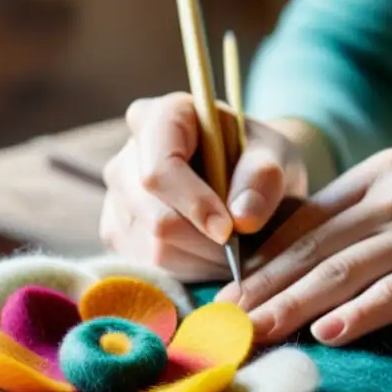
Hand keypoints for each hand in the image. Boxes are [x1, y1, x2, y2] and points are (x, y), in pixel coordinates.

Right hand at [99, 92, 306, 281]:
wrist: (243, 179)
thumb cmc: (257, 160)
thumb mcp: (275, 155)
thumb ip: (264, 178)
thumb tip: (243, 218)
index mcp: (161, 118)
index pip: (160, 169)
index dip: (193, 204)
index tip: (229, 230)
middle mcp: (127, 158)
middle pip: (155, 216)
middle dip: (205, 242)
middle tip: (244, 248)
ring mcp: (116, 199)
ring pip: (152, 249)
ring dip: (200, 262)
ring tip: (231, 252)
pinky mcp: (116, 234)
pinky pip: (148, 269)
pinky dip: (187, 274)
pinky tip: (209, 259)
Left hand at [217, 149, 391, 345]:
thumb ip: (360, 222)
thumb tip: (294, 266)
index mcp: (379, 173)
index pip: (304, 221)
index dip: (261, 262)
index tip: (226, 295)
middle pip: (314, 247)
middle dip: (263, 288)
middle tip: (223, 324)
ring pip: (346, 269)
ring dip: (294, 306)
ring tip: (256, 334)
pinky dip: (362, 313)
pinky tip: (329, 334)